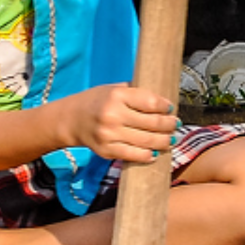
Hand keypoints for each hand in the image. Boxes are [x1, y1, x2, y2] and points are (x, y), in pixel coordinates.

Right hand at [59, 84, 179, 165]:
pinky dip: (148, 155)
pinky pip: (134, 155)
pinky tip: (155, 152)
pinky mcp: (106, 150)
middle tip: (175, 124)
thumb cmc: (96, 101)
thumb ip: (135, 92)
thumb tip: (164, 102)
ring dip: (164, 141)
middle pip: (153, 123)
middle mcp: (113, 115)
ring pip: (148, 141)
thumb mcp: (112, 88)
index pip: (151, 102)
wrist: (70, 120)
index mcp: (116, 96)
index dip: (165, 106)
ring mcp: (109, 135)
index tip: (170, 108)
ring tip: (171, 139)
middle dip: (169, 125)